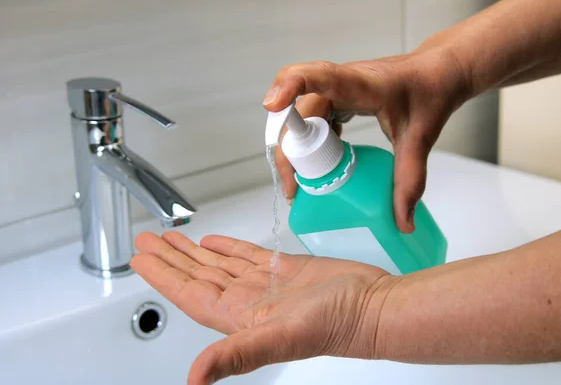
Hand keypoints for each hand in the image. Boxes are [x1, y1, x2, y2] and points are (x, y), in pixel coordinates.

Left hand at [131, 231, 394, 383]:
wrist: (372, 307)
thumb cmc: (336, 324)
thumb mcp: (279, 337)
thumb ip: (235, 355)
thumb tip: (194, 380)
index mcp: (238, 316)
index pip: (188, 293)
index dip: (162, 276)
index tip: (140, 258)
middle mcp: (247, 300)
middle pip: (197, 276)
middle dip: (170, 258)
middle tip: (146, 240)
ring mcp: (265, 285)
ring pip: (219, 264)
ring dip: (193, 251)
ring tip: (171, 238)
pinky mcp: (284, 269)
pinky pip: (248, 255)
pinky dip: (228, 247)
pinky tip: (214, 241)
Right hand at [263, 46, 470, 232]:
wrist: (438, 71)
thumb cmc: (430, 92)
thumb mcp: (420, 138)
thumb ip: (410, 180)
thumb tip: (403, 223)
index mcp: (360, 84)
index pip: (316, 75)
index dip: (289, 86)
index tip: (270, 106)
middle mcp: (340, 81)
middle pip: (298, 111)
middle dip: (290, 150)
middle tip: (294, 189)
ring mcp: (336, 88)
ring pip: (300, 116)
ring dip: (296, 149)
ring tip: (302, 184)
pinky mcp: (336, 97)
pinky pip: (312, 118)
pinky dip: (311, 143)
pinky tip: (321, 165)